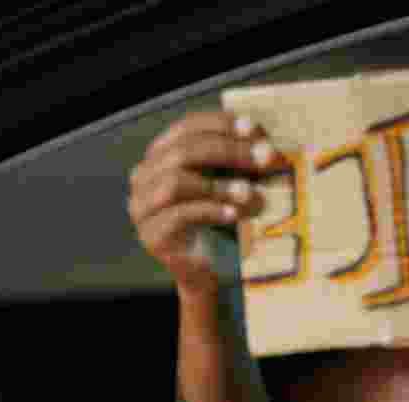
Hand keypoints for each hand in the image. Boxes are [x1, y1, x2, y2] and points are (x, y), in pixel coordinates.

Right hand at [128, 111, 274, 299]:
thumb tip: (266, 145)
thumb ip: (238, 163)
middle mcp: (145, 176)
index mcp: (162, 155)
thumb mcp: (231, 185)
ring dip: (219, 184)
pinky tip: (233, 214)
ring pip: (175, 182)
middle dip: (229, 151)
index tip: (254, 129)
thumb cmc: (223, 222)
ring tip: (250, 192)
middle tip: (264, 158)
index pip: (187, 127)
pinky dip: (209, 211)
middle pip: (183, 152)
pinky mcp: (151, 235)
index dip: (220, 124)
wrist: (209, 270)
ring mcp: (143, 206)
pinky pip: (177, 216)